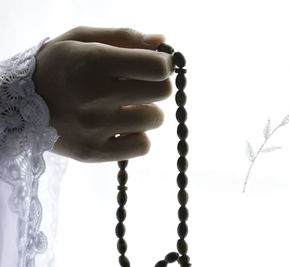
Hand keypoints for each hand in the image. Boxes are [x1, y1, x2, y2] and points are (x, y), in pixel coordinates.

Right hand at [33, 26, 173, 162]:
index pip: (156, 67)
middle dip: (158, 85)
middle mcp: (94, 97)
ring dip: (147, 111)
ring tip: (126, 106)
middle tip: (141, 84)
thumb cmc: (58, 66)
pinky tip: (122, 127)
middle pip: (162, 92)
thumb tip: (163, 42)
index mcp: (94, 62)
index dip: (164, 64)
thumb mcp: (82, 39)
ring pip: (155, 119)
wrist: (17, 105)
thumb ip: (124, 37)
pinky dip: (138, 136)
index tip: (157, 65)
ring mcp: (94, 128)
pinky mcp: (93, 152)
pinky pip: (143, 146)